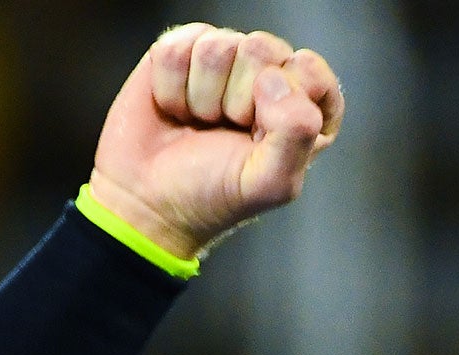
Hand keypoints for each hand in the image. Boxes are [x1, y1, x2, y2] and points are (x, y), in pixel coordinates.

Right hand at [88, 23, 344, 259]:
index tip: (260, 135)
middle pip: (261, 49)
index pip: (310, 71)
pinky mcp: (181, 51)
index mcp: (303, 108)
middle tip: (225, 132)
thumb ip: (296, 132)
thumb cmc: (214, 196)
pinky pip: (177, 49)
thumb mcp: (269, 182)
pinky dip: (170, 88)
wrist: (148, 202)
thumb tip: (272, 78)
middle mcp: (267, 77)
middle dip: (236, 100)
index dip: (283, 101)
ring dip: (201, 97)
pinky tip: (175, 111)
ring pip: (217, 47)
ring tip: (200, 124)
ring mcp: (224, 60)